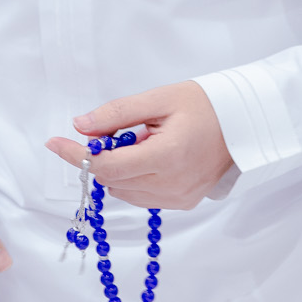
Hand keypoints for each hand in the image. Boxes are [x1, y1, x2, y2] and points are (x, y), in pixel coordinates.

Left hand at [46, 82, 232, 211]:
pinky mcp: (182, 203)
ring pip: (124, 192)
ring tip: (141, 143)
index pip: (106, 165)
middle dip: (101, 157)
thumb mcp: (160, 98)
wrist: (247, 124)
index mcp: (166, 156)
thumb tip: (81, 126)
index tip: (55, 143)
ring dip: (118, 170)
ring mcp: (178, 198)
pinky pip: (142, 197)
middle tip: (113, 132)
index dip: (77, 155)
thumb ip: (118, 113)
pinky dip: (134, 180)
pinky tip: (149, 158)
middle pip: (112, 180)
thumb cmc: (207, 106)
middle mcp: (171, 184)